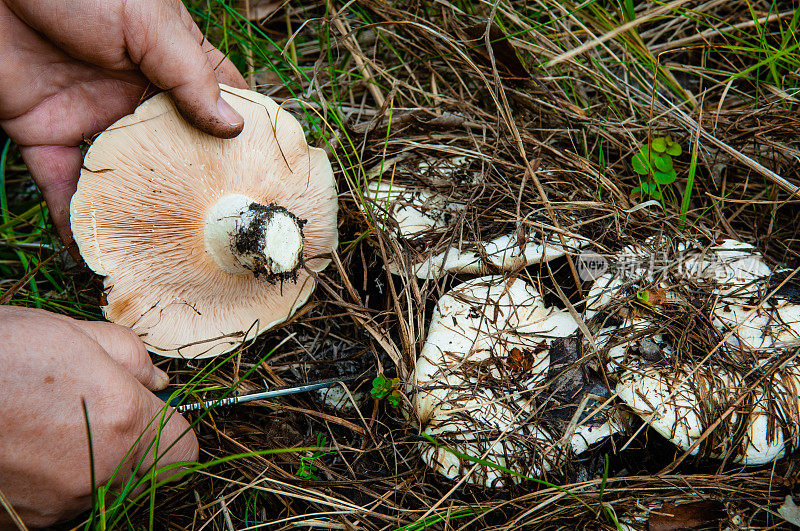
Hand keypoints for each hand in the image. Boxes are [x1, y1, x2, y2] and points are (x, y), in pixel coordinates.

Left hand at [0, 0, 247, 246]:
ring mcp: (92, 118)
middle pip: (174, 154)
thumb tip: (233, 127)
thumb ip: (189, 74)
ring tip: (163, 254)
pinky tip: (94, 250)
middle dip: (194, 192)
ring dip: (138, 215)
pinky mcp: (43, 133)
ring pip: (122, 178)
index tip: (264, 177)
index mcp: (169, 64)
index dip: (243, 138)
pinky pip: (60, 184)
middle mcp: (136, 98)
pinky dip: (73, 218)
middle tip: (220, 234)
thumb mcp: (148, 21)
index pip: (219, 105)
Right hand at [0, 306, 198, 527]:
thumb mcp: (75, 334)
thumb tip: (155, 382)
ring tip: (43, 424)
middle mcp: (97, 474)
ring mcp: (56, 505)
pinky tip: (20, 447)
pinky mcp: (20, 523)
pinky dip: (47, 479)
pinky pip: (55, 503)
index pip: (183, 451)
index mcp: (123, 424)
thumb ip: (131, 359)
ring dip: (84, 461)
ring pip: (97, 488)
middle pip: (141, 472)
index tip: (151, 412)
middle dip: (128, 442)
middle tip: (91, 409)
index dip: (170, 429)